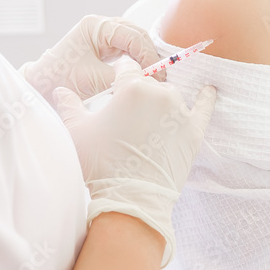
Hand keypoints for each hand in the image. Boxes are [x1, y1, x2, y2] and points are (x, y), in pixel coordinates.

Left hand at [19, 15, 159, 103]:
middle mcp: (101, 25)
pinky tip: (143, 74)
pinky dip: (138, 60)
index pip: (132, 35)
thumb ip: (122, 76)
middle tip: (160, 77)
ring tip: (153, 77)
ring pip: (135, 41)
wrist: (41, 86)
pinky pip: (128, 49)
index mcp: (95, 26)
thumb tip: (145, 79)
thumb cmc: (60, 79)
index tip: (156, 74)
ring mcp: (103, 34)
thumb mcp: (94, 79)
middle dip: (150, 55)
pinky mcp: (105, 46)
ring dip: (145, 57)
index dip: (148, 54)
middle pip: (137, 35)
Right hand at [54, 69, 216, 265]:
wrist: (131, 200)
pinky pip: (204, 107)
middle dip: (138, 94)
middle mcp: (160, 93)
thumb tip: (60, 90)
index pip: (126, 69)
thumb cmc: (100, 164)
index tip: (114, 91)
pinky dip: (206, 98)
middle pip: (149, 83)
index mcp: (131, 87)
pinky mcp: (194, 131)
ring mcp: (180, 112)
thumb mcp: (76, 131)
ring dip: (161, 103)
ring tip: (150, 123)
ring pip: (171, 96)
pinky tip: (208, 90)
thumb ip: (68, 105)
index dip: (118, 80)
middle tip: (127, 118)